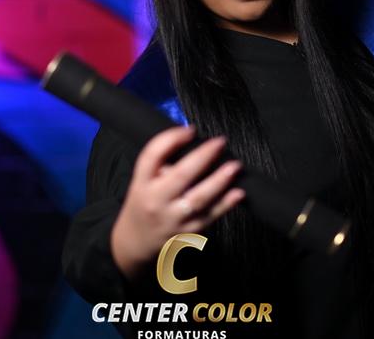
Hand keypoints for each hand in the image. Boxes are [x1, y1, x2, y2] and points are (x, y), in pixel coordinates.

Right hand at [111, 126, 244, 279]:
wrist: (135, 242)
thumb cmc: (143, 204)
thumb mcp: (141, 181)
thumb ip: (159, 163)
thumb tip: (190, 143)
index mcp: (141, 184)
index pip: (151, 157)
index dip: (171, 139)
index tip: (189, 130)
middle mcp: (156, 201)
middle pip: (180, 175)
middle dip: (203, 156)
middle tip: (219, 143)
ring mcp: (173, 219)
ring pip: (198, 198)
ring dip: (219, 181)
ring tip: (234, 166)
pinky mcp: (189, 232)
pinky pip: (210, 216)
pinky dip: (226, 204)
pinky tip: (238, 192)